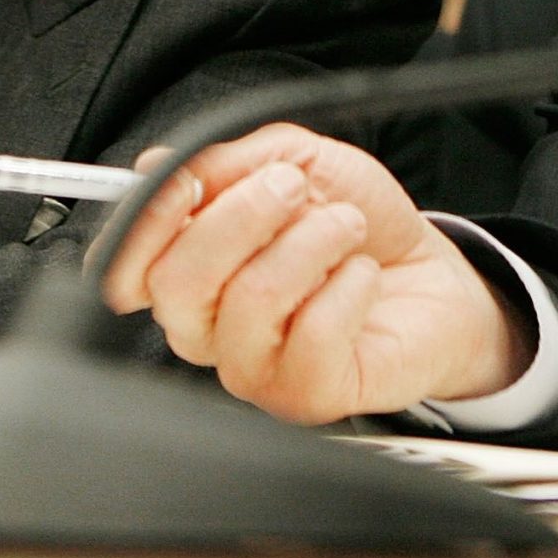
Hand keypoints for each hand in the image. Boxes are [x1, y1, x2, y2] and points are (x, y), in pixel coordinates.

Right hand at [99, 123, 529, 424]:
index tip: (188, 180)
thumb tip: (156, 165)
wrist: (431, 271)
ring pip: (251, 300)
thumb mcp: (291, 160)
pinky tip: (362, 277)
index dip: (145, 225)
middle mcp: (209, 330)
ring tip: (346, 226)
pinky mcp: (309, 397)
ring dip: (312, 241)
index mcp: (190, 274)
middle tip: (296, 187)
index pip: (125, 272)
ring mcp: (256, 370)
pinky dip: (350, 285)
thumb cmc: (351, 220)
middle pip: (179, 284)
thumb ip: (224, 162)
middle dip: (243, 215)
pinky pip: (313, 335)